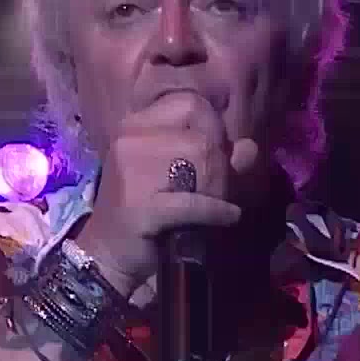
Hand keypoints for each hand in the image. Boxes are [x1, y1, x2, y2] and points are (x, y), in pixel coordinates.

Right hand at [73, 91, 258, 295]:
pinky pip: (194, 201)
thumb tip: (250, 147)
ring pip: (201, 162)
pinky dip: (217, 211)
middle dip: (220, 166)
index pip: (191, 104)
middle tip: (216, 189)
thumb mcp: (184, 178)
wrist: (109, 256)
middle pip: (203, 137)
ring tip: (214, 203)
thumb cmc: (148, 213)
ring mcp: (132, 172)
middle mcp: (130, 140)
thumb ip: (220, 160)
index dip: (213, 129)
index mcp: (136, 125)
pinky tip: (227, 217)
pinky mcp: (139, 207)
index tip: (214, 155)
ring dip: (219, 188)